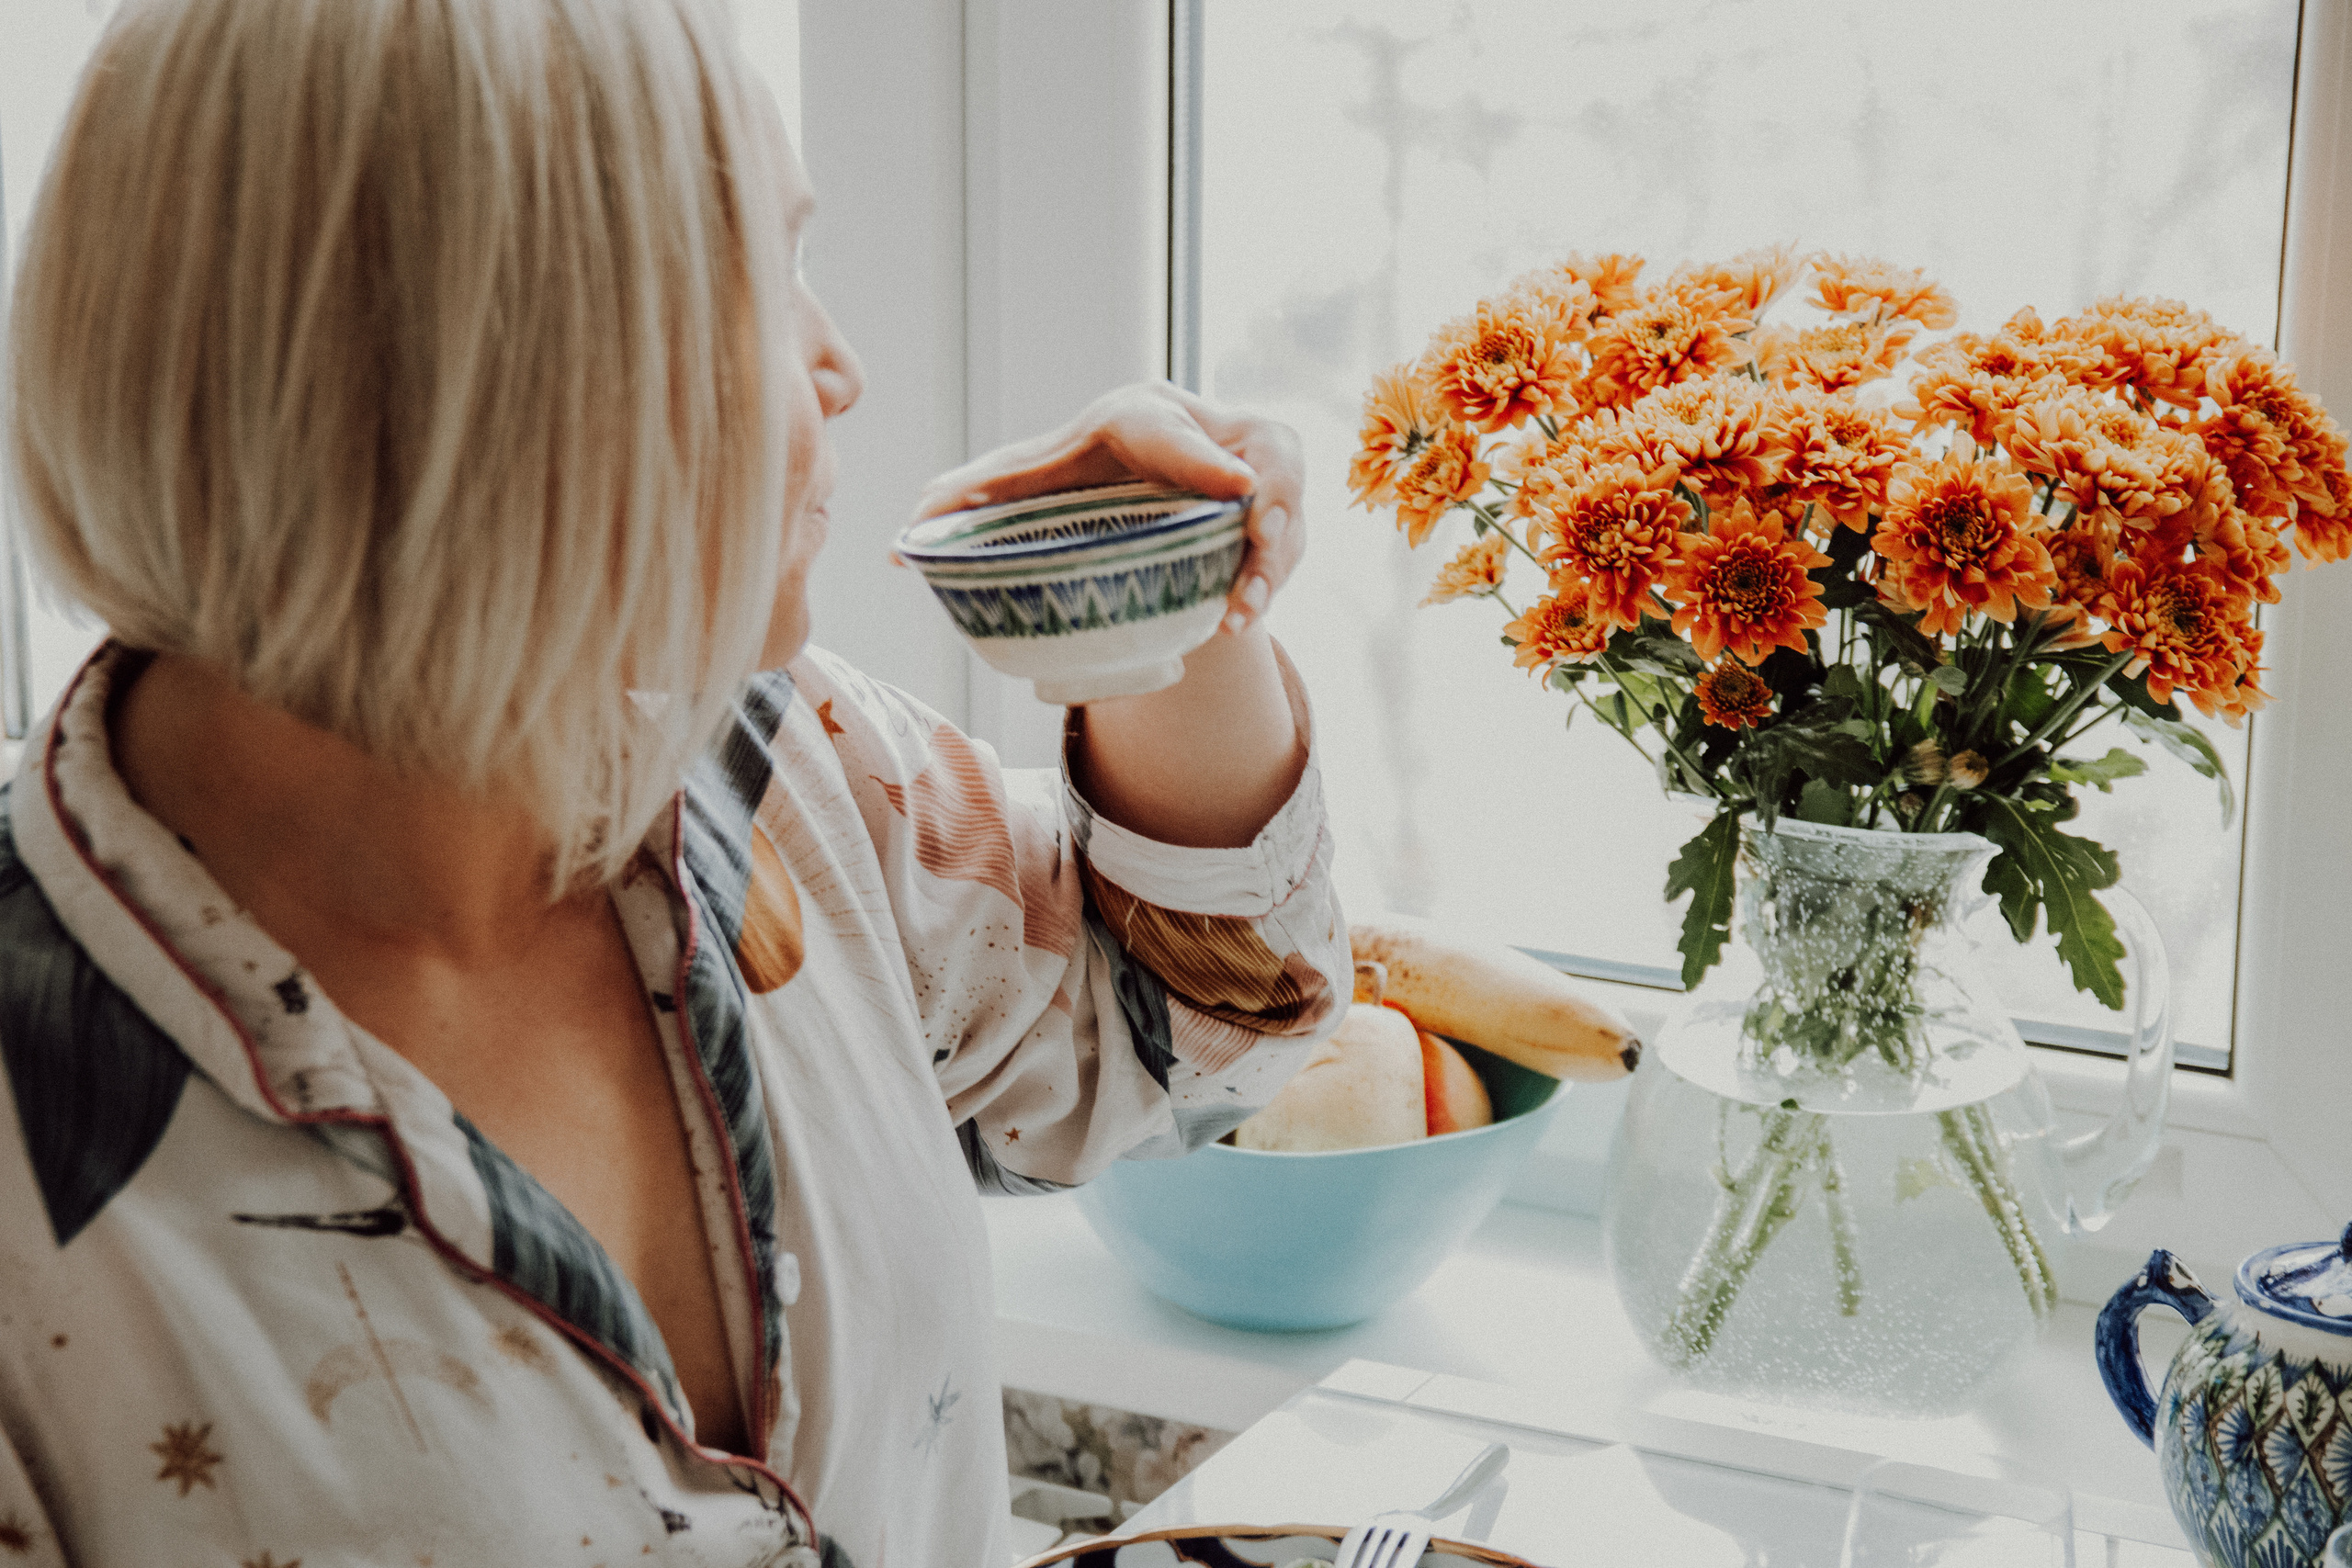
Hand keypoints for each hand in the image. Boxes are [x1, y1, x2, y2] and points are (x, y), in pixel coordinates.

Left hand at [913, 382, 1305, 634]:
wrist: (1156, 468)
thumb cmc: (1086, 471)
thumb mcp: (1038, 478)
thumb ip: (981, 500)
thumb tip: (899, 549)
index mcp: (1138, 416)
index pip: (1168, 429)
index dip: (1200, 457)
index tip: (1235, 487)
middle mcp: (1207, 425)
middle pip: (1255, 464)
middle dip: (1264, 511)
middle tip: (1255, 554)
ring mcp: (1254, 459)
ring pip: (1281, 507)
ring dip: (1267, 564)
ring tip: (1239, 615)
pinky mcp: (1281, 494)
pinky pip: (1290, 538)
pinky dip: (1272, 578)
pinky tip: (1243, 617)